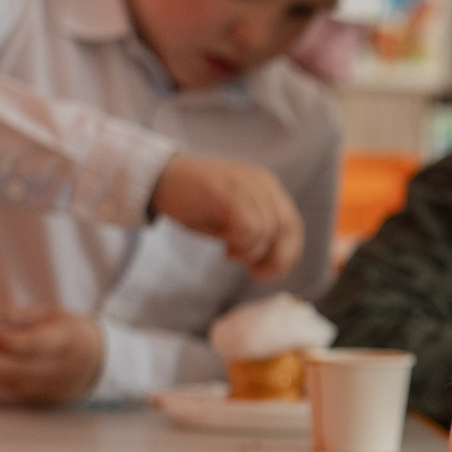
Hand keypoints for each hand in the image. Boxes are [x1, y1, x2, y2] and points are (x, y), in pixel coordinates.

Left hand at [0, 308, 104, 404]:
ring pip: (14, 383)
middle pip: (20, 370)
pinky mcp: (47, 399)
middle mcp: (63, 368)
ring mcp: (56, 387)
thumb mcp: (50, 314)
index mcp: (69, 340)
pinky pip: (16, 390)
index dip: (7, 341)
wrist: (101, 359)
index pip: (36, 345)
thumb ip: (17, 315)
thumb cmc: (69, 331)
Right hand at [150, 155, 304, 280]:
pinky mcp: (225, 189)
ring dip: (250, 251)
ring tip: (229, 253)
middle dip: (276, 258)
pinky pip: (247, 225)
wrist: (158, 179)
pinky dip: (240, 243)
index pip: (293, 225)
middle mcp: (262, 182)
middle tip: (254, 272)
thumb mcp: (234, 221)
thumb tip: (280, 267)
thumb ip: (258, 235)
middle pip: (287, 228)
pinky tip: (224, 246)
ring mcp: (245, 183)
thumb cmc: (197, 205)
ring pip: (267, 229)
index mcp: (269, 188)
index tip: (268, 272)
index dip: (288, 254)